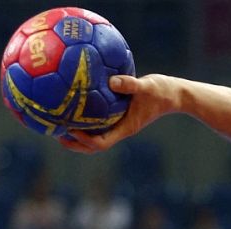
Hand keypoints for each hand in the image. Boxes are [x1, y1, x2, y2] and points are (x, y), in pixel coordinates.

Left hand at [60, 74, 180, 153]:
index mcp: (125, 128)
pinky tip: (75, 108)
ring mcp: (120, 124)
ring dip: (77, 135)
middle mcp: (120, 129)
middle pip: (93, 146)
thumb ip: (130, 84)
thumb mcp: (148, 86)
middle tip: (55, 134)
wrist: (175, 95)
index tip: (69, 129)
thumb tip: (110, 81)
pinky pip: (99, 122)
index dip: (84, 140)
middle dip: (74, 143)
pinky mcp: (120, 116)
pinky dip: (86, 120)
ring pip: (95, 137)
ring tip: (59, 126)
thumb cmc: (163, 91)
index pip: (101, 142)